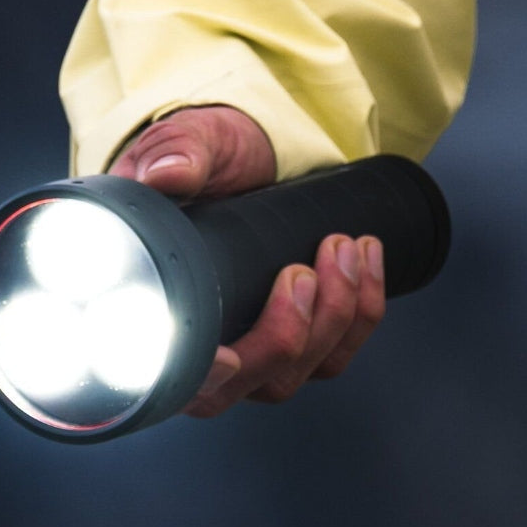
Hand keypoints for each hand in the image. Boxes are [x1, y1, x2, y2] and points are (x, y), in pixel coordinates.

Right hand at [109, 106, 385, 416]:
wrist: (247, 158)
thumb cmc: (203, 160)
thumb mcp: (188, 141)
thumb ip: (175, 153)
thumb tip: (169, 174)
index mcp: (160, 306)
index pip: (173, 372)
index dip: (201, 377)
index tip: (228, 358)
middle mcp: (203, 345)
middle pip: (245, 385)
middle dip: (288, 336)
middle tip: (302, 271)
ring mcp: (252, 352)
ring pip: (297, 374)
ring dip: (334, 317)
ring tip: (343, 248)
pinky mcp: (297, 343)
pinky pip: (335, 355)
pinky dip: (362, 313)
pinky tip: (366, 260)